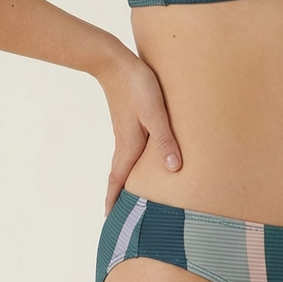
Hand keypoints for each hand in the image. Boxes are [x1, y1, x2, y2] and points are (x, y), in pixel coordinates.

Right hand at [95, 47, 181, 218]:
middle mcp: (124, 143)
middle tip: (120, 215)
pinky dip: (131, 163)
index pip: (118, 180)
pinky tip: (141, 160)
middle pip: (119, 176)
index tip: (109, 219)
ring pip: (124, 163)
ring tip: (131, 193)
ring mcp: (124, 132)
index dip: (114, 200)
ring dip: (124, 180)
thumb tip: (174, 169)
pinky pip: (129, 149)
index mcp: (128, 146)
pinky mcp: (128, 121)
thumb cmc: (137, 87)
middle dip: (119, 195)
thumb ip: (165, 141)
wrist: (115, 62)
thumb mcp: (156, 114)